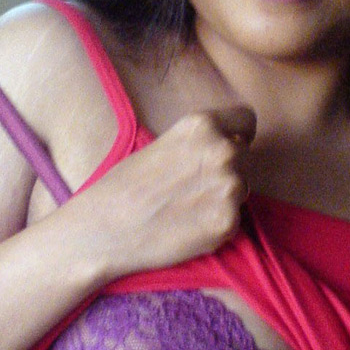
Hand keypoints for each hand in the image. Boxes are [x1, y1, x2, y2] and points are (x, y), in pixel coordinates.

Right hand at [83, 105, 256, 275]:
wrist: (103, 228)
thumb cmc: (125, 186)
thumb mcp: (166, 143)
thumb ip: (200, 141)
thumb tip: (231, 145)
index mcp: (203, 125)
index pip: (246, 120)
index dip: (236, 136)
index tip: (224, 149)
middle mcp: (223, 150)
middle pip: (245, 157)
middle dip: (227, 169)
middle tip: (191, 188)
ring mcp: (229, 187)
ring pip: (243, 189)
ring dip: (223, 199)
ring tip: (185, 209)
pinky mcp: (227, 222)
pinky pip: (234, 221)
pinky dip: (216, 226)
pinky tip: (187, 228)